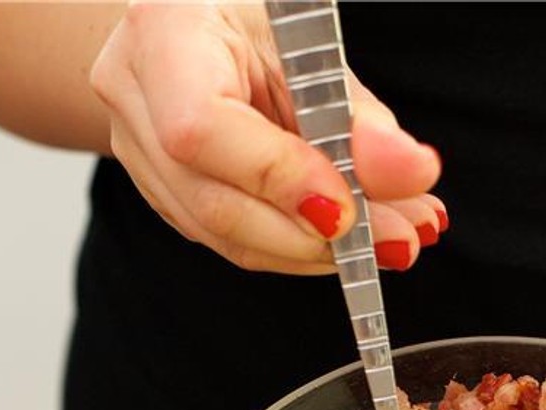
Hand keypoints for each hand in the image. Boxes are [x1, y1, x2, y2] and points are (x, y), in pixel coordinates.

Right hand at [90, 2, 443, 273]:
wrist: (201, 23)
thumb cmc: (262, 22)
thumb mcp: (312, 45)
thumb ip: (358, 117)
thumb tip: (410, 173)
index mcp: (163, 35)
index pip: (203, 129)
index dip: (280, 179)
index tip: (349, 209)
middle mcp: (134, 95)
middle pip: (215, 202)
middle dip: (314, 237)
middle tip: (395, 240)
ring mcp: (137, 151)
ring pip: (225, 234)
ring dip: (319, 251)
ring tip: (391, 239)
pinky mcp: (163, 191)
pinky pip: (232, 238)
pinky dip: (299, 246)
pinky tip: (352, 238)